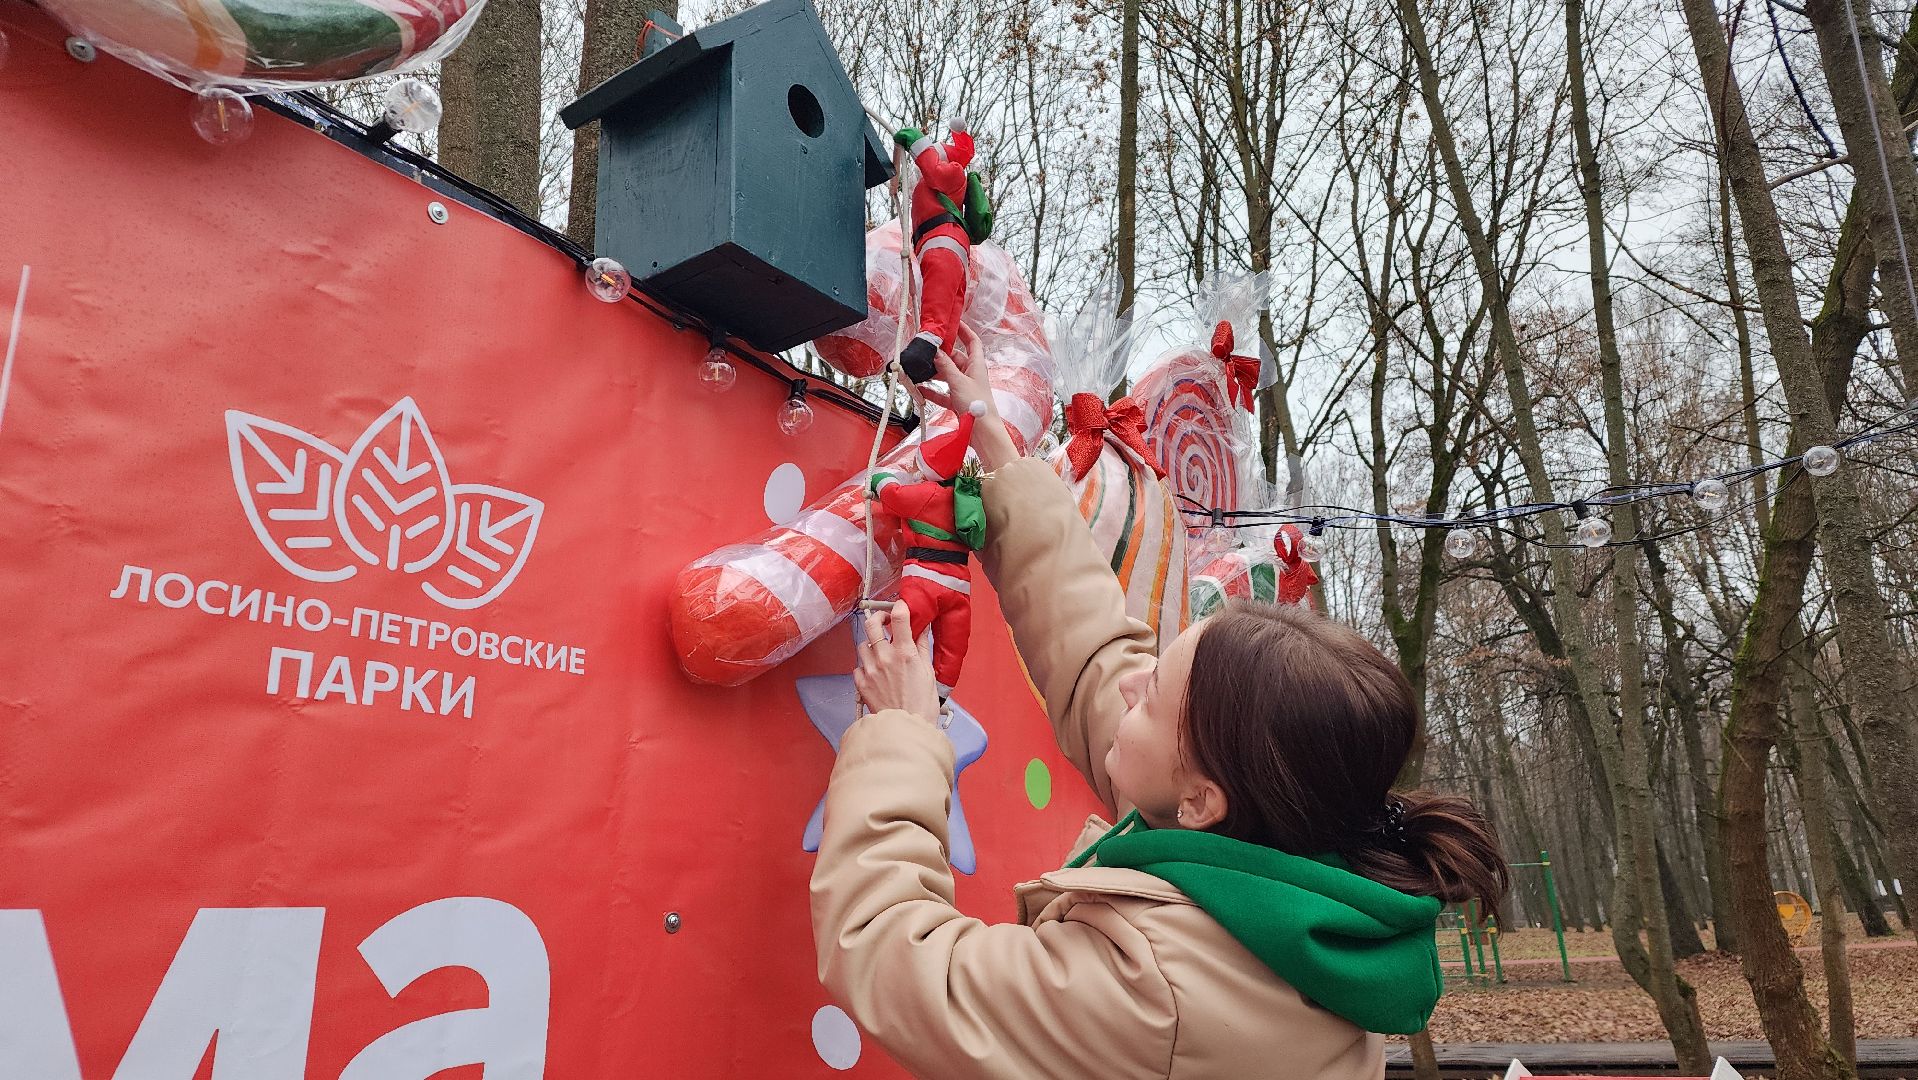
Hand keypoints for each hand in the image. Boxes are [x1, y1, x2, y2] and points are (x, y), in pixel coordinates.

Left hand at [854, 601, 941, 722]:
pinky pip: (858, 666)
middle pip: (871, 624)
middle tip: (884, 622)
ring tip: (880, 653)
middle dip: (877, 618)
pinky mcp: (861, 683)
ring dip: (871, 645)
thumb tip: (922, 629)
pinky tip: (875, 672)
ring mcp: (870, 670)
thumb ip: (922, 647)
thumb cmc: (921, 704)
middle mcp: (885, 658)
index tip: (900, 607)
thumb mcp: (928, 672)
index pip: (899, 617)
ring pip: (862, 644)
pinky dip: (865, 666)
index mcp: (905, 653)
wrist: (907, 728)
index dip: (899, 607)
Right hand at [918, 325, 1017, 468]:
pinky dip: (931, 391)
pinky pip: (942, 393)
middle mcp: (971, 374)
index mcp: (976, 365)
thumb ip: (945, 366)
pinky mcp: (957, 402)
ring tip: (918, 370)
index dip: (964, 331)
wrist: (983, 433)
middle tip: (924, 350)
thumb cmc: (977, 405)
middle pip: (955, 358)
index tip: (951, 323)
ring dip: (933, 373)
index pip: (972, 342)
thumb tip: (936, 351)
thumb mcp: (958, 382)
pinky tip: (919, 389)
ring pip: (946, 375)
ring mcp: (963, 388)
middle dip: (940, 355)